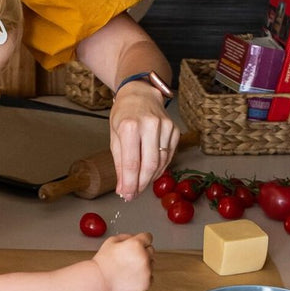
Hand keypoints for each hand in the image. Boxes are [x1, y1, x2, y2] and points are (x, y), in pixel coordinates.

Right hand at [92, 231, 153, 290]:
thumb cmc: (103, 262)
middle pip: (151, 250)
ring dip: (144, 264)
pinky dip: (143, 277)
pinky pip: (150, 277)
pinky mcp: (146, 283)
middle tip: (129, 258)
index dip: (141, 240)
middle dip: (142, 252)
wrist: (100, 280)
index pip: (148, 237)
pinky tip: (131, 276)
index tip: (138, 244)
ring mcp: (146, 271)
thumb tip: (135, 238)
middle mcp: (144, 257)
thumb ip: (127, 236)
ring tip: (128, 268)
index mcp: (136, 244)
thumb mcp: (112, 241)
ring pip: (151, 264)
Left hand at [108, 83, 179, 200]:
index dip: (130, 184)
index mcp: (130, 126)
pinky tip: (151, 170)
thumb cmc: (124, 115)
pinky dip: (160, 167)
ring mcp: (165, 126)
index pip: (132, 163)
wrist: (140, 94)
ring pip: (161, 163)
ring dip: (150, 178)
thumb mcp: (115, 138)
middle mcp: (150, 125)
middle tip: (134, 194)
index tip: (127, 196)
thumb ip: (120, 165)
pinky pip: (168, 156)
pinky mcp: (174, 130)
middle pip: (149, 165)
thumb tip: (124, 189)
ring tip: (140, 183)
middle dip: (141, 184)